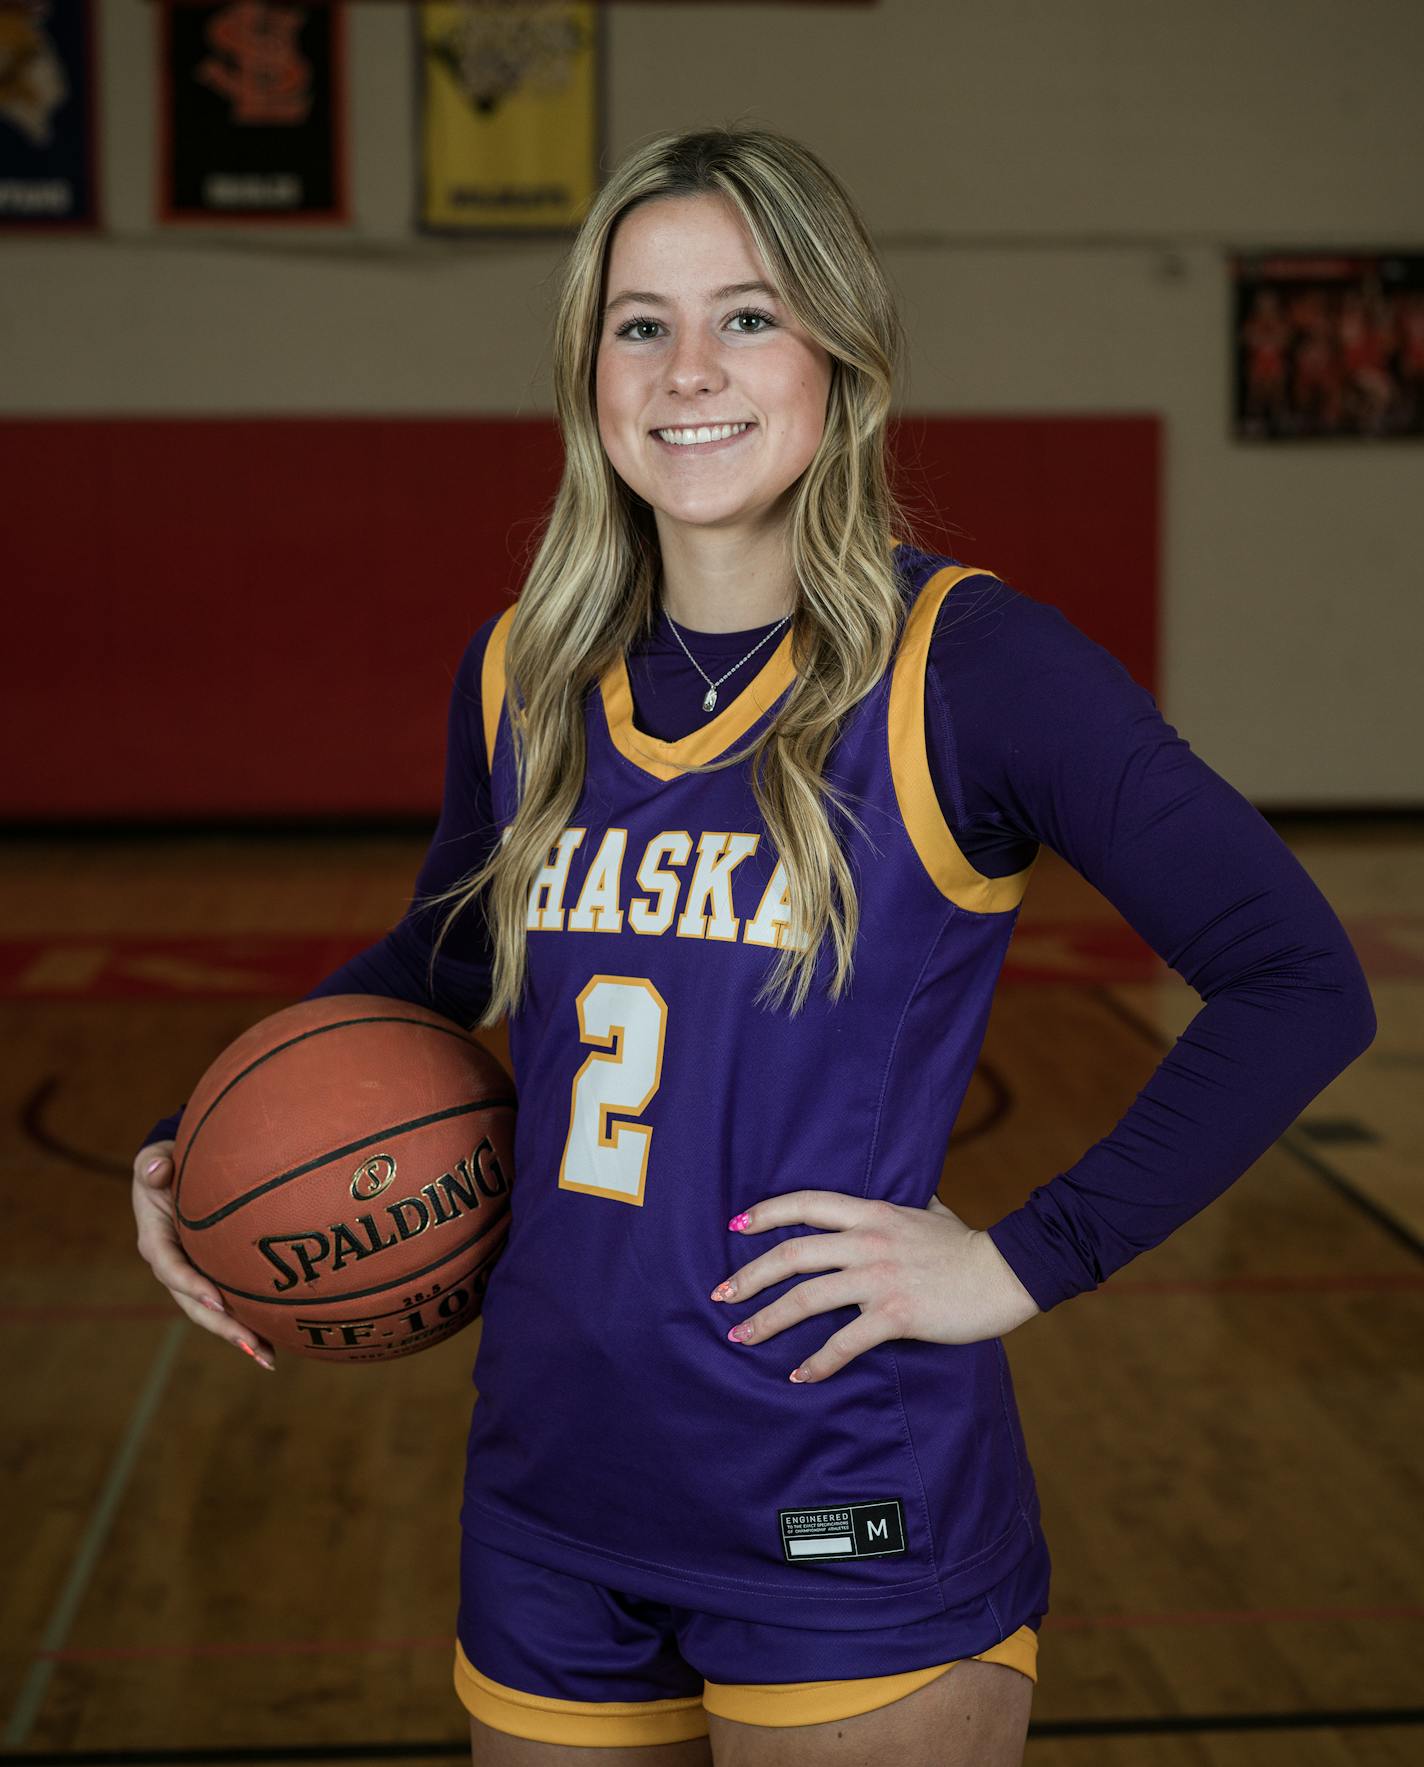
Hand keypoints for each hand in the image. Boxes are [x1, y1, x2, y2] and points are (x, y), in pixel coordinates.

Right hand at [132, 1140, 276, 1370]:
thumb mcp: (156, 1156)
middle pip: (195, 1304)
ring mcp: (194, 1274)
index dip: (190, 1285)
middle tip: (252, 1346)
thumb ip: (154, 1163)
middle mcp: (173, 1265)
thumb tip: (156, 1170)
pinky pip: (230, 1300)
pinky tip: (278, 1338)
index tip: (216, 1299)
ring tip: (269, 1358)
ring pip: (214, 1312)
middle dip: (223, 1326)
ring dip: (240, 1335)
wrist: (179, 1170)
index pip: (170, 1267)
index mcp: (155, 1240)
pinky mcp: (212, 1275)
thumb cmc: (169, 1161)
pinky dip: (250, 1319)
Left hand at [710, 1190, 1040, 1383]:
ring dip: (768, 1320)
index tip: (735, 1226)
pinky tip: (798, 1375)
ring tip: (740, 1337)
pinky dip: (817, 1361)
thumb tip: (901, 1197)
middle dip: (750, 1275)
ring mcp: (880, 1278)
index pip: (806, 1204)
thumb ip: (904, 1205)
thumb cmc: (967, 1245)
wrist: (1007, 1271)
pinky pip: (845, 1341)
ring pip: (808, 1298)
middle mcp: (868, 1241)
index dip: (766, 1213)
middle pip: (793, 1253)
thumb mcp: (929, 1210)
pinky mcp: (896, 1314)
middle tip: (720, 1294)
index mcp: (872, 1212)